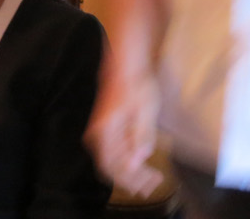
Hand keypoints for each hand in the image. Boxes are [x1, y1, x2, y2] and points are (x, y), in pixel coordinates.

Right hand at [86, 71, 163, 196]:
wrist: (125, 65)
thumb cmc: (136, 83)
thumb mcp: (145, 110)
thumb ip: (140, 138)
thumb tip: (135, 163)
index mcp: (104, 130)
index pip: (111, 166)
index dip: (130, 179)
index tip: (149, 184)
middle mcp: (97, 135)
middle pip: (110, 168)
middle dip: (132, 180)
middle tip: (152, 184)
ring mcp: (99, 133)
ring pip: (112, 162)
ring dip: (130, 173)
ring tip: (150, 178)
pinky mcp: (105, 130)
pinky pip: (113, 152)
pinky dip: (127, 161)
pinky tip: (141, 162)